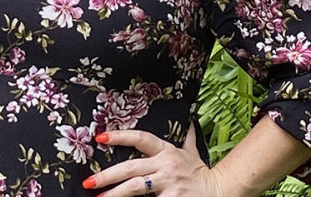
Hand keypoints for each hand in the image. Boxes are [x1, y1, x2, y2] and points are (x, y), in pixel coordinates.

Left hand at [83, 125, 225, 196]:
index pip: (140, 138)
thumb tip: (189, 120)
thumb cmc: (201, 173)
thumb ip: (186, 137)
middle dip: (108, 175)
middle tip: (89, 181)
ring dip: (116, 193)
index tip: (101, 138)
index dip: (120, 137)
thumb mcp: (192, 153)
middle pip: (132, 168)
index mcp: (167, 151)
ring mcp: (169, 183)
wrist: (221, 190)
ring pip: (137, 187)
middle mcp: (166, 165)